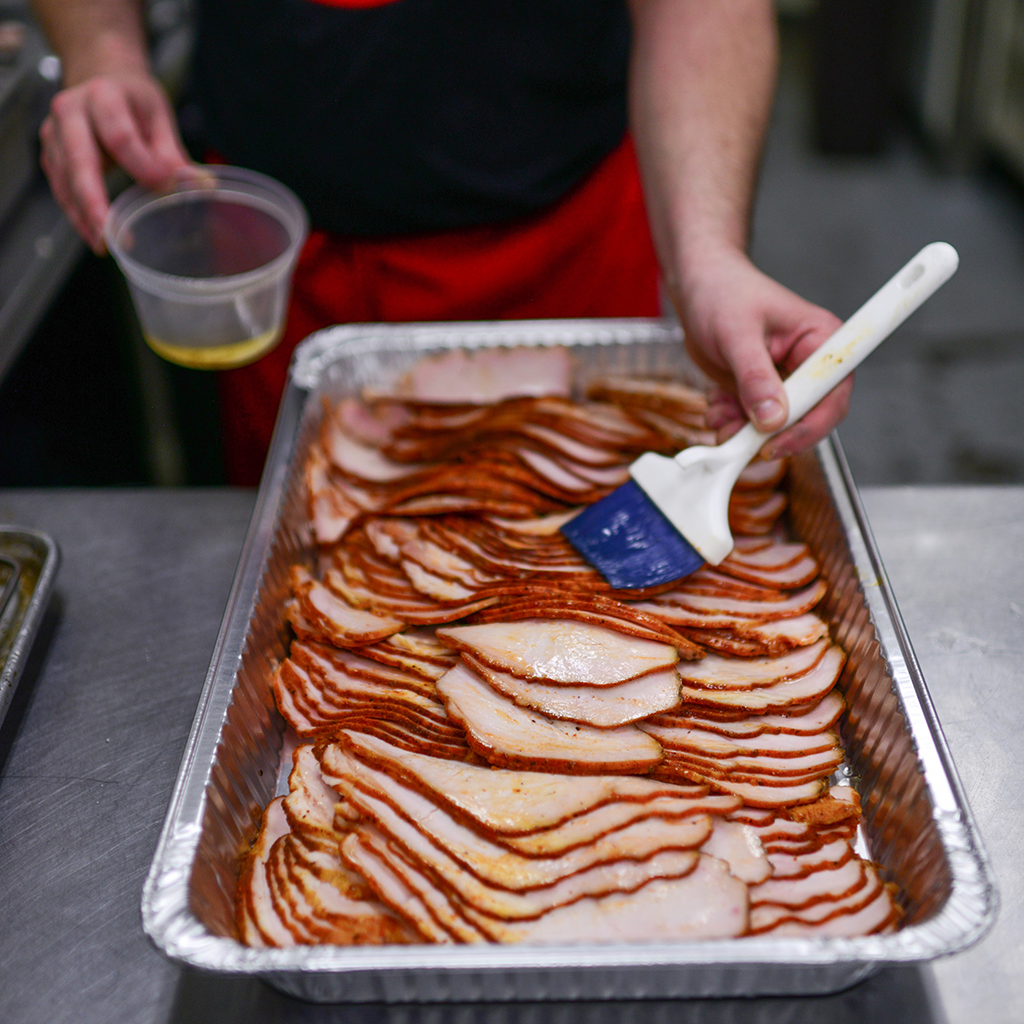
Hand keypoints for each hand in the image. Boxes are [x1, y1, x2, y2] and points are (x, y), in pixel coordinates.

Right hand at [39, 71, 191, 252]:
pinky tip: (93, 234)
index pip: (120, 136)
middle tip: (113, 237)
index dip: (143, 165)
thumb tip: (201, 187)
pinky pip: (60, 188)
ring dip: (83, 216)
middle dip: (95, 202)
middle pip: (80, 162)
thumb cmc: (132, 100)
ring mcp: (55, 134)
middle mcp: (71, 112)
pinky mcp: (51, 154)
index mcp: (104, 96)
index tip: (165, 188)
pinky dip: (76, 213)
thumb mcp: (159, 116)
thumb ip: (173, 154)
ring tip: (104, 245)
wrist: (99, 77)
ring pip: (65, 180)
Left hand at [675, 249, 849, 458]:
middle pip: (806, 418)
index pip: (832, 395)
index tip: (775, 443)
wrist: (697, 287)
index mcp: (821, 341)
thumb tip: (773, 418)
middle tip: (738, 439)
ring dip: (745, 432)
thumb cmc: (722, 293)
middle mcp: (809, 364)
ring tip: (720, 415)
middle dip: (770, 434)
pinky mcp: (762, 391)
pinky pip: (754, 422)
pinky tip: (717, 406)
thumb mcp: (737, 334)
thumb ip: (755, 377)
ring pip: (777, 426)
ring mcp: (785, 380)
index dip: (809, 426)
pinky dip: (733, 423)